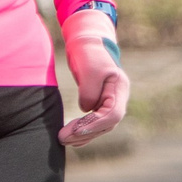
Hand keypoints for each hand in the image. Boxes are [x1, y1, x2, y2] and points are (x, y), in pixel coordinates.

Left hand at [59, 8, 130, 147]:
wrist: (88, 42)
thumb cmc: (90, 52)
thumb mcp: (89, 68)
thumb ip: (89, 91)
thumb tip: (86, 110)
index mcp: (119, 88)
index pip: (112, 115)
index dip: (94, 125)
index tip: (74, 131)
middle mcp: (118, 98)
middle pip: (107, 124)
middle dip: (86, 133)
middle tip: (62, 137)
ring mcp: (110, 102)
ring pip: (101, 126)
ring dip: (83, 135)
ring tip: (63, 139)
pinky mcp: (100, 104)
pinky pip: (95, 123)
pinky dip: (84, 132)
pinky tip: (71, 138)